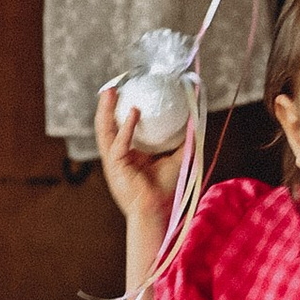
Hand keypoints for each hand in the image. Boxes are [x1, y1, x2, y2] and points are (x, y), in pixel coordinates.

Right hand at [93, 82, 190, 234]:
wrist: (157, 212)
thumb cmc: (164, 190)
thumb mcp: (176, 160)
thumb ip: (183, 142)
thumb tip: (194, 122)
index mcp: (126, 154)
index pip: (117, 128)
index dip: (117, 111)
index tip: (124, 93)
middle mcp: (116, 156)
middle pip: (106, 126)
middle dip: (106, 106)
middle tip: (112, 87)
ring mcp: (113, 161)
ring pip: (104, 131)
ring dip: (106, 111)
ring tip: (110, 93)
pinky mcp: (116, 166)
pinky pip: (119, 143)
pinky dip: (126, 127)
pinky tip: (133, 112)